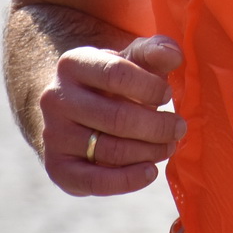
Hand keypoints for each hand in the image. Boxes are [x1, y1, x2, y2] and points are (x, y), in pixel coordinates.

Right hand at [38, 35, 184, 195]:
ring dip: (149, 151)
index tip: (168, 95)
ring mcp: (53, 134)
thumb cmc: (114, 81)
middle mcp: (55, 98)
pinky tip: (150, 172)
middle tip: (179, 128)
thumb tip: (173, 55)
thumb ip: (155, 51)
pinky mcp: (58, 168)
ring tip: (168, 146)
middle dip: (157, 126)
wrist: (76, 111)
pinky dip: (128, 180)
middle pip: (116, 117)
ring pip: (109, 150)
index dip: (149, 87)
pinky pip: (95, 181)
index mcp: (73, 63)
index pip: (116, 73)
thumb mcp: (132, 59)